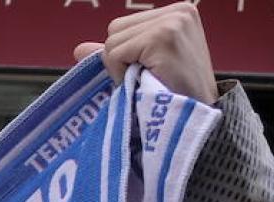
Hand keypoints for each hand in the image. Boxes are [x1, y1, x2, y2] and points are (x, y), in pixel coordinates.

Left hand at [75, 2, 216, 105]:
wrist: (195, 117)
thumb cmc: (174, 94)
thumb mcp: (145, 66)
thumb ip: (117, 51)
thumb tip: (79, 49)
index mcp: (178, 12)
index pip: (124, 25)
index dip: (125, 53)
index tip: (147, 69)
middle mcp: (179, 12)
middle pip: (116, 29)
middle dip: (121, 58)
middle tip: (145, 76)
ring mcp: (172, 22)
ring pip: (112, 41)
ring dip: (121, 67)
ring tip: (147, 79)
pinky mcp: (162, 37)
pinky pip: (114, 53)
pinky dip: (120, 73)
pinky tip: (144, 81)